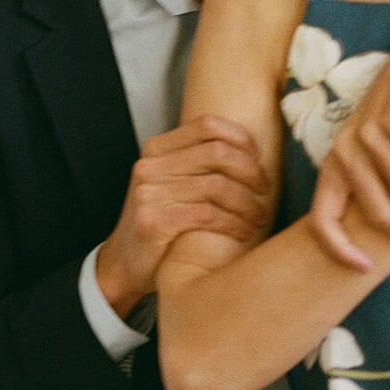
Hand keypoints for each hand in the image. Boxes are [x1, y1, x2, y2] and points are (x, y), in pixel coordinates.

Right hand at [95, 116, 269, 315]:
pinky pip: (208, 214)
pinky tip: (244, 231)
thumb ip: (200, 165)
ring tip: (258, 217)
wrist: (124, 264)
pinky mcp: (153, 221)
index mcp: (157, 149)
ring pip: (217, 186)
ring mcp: (149, 193)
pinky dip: (234, 223)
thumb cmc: (161, 225)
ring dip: (247, 204)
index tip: (259, 159)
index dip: (241, 139)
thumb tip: (253, 153)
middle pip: (217, 153)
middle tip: (265, 190)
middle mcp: (150, 166)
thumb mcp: (174, 185)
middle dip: (251, 172)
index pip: (208, 125)